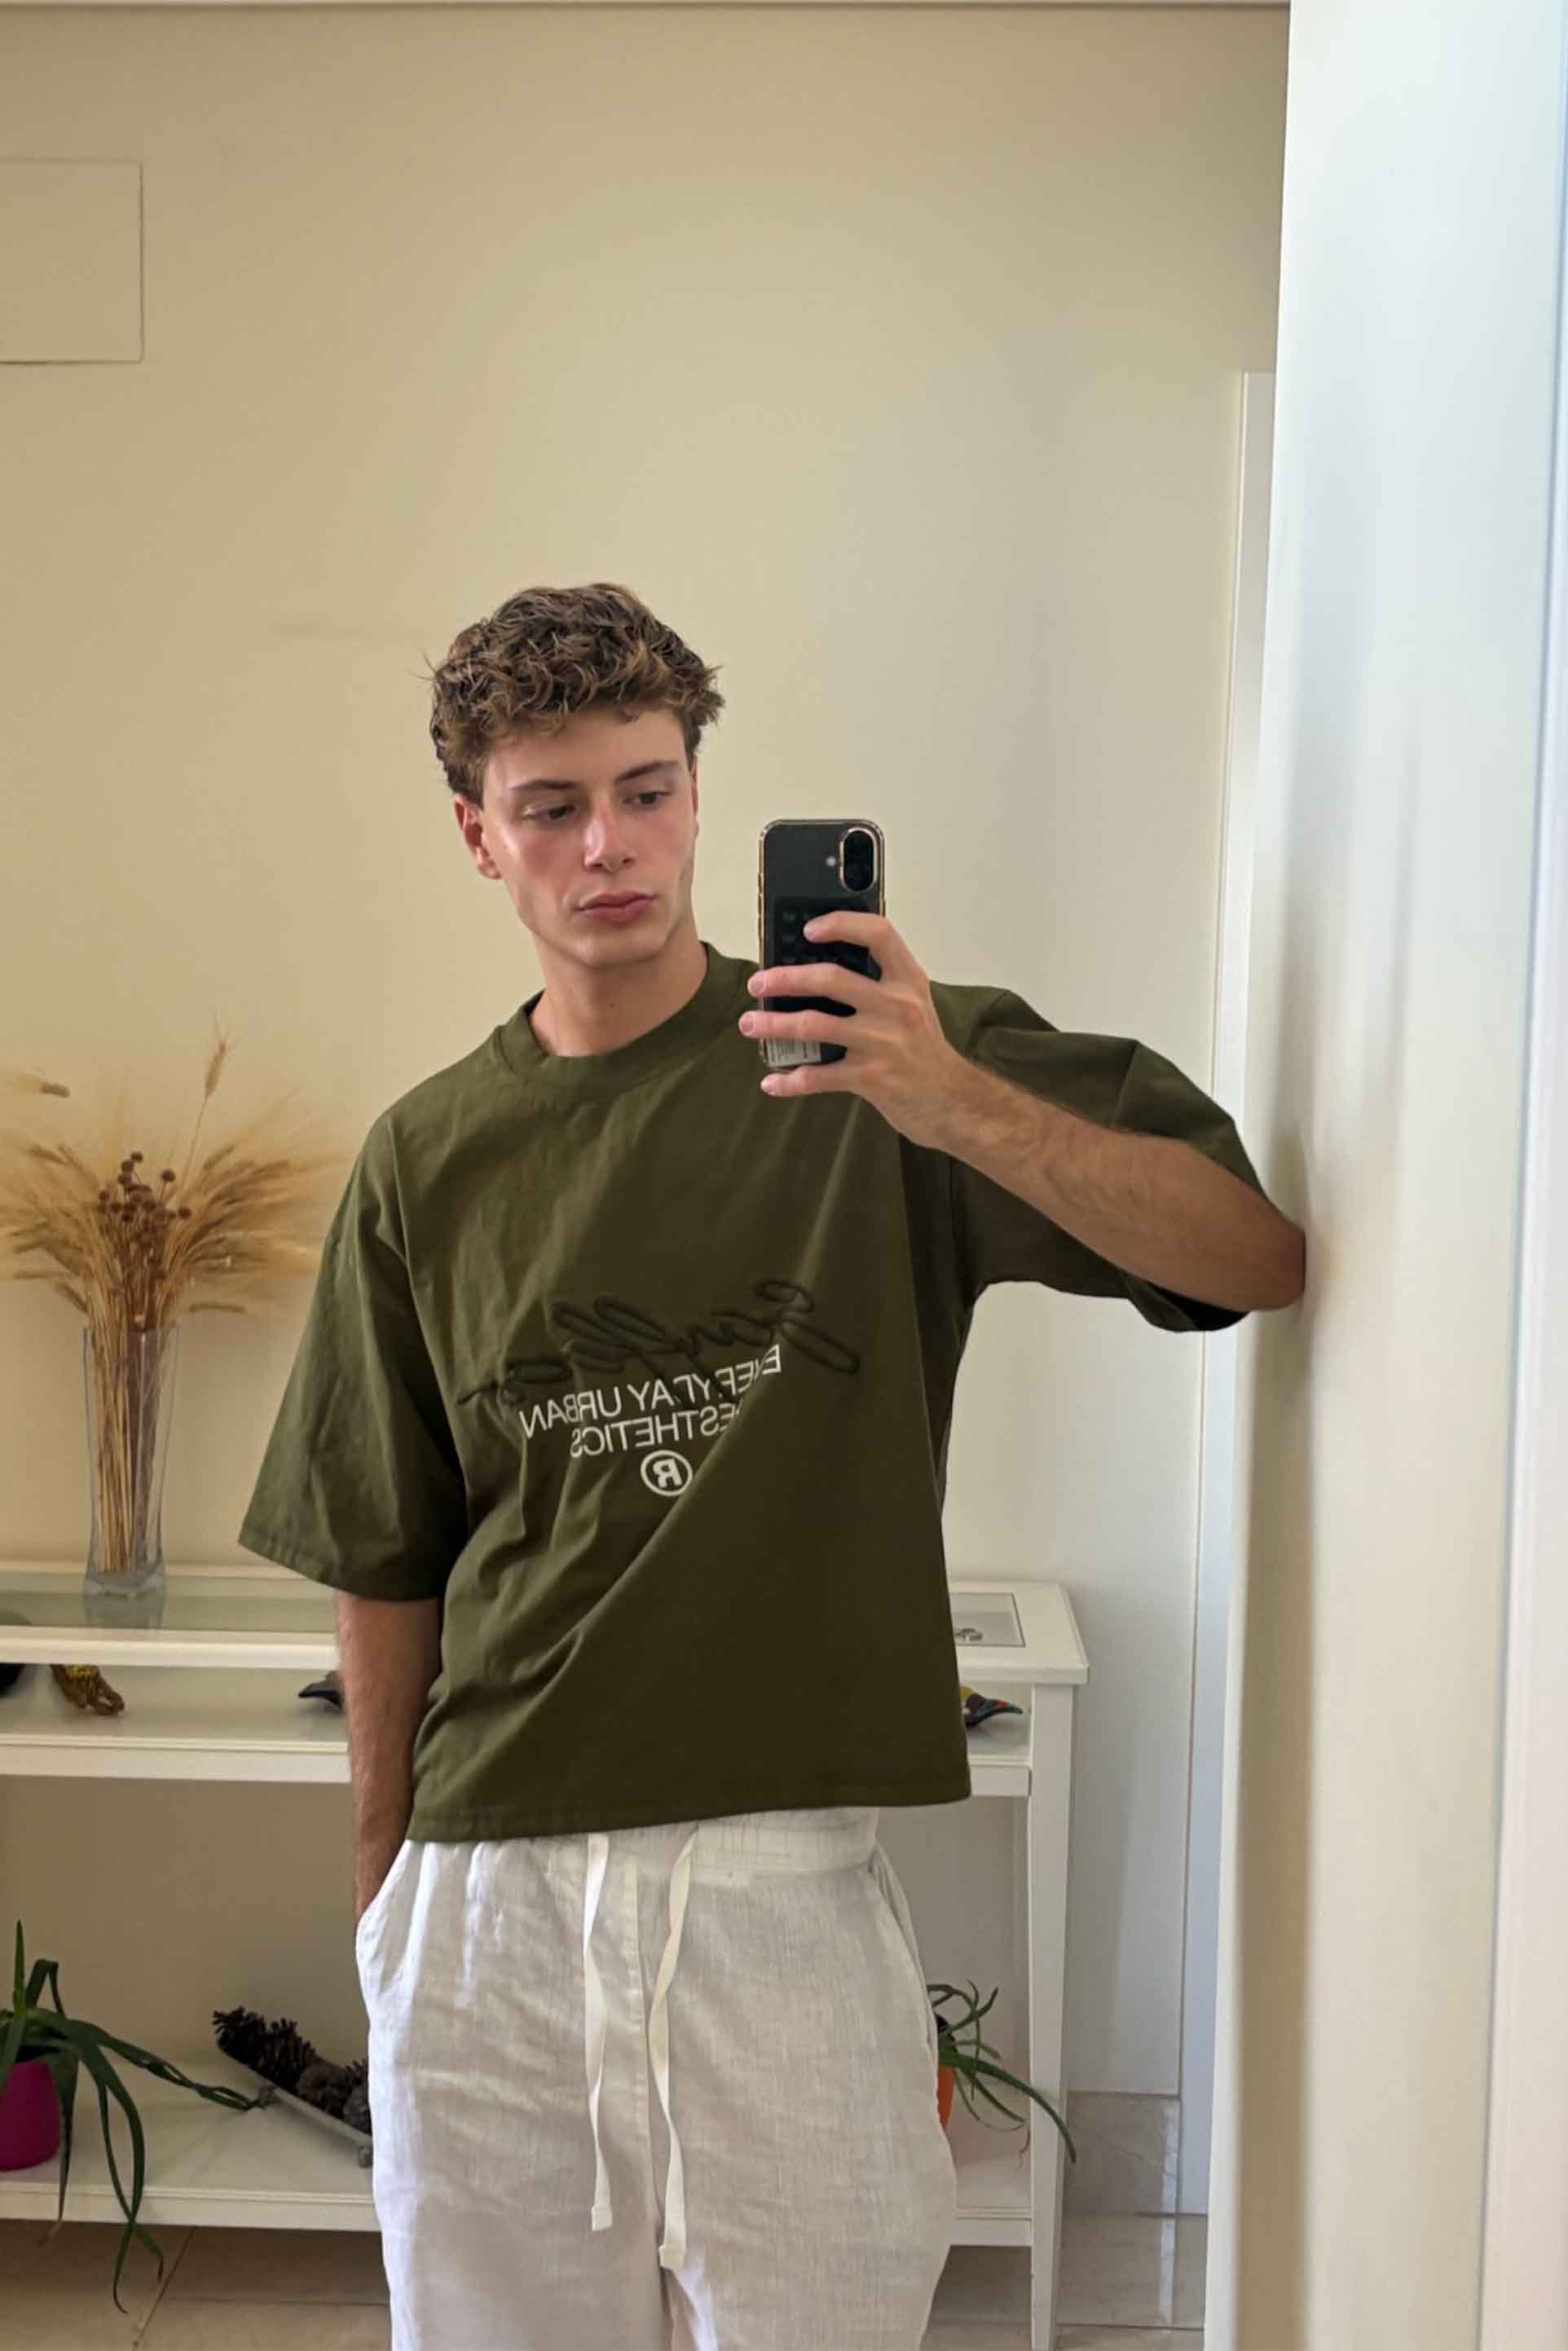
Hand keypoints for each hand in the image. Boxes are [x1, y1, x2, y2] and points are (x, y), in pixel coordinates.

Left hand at [740, 910, 971, 1151]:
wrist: (951, 1100)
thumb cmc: (924, 1050)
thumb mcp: (913, 1004)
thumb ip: (880, 983)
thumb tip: (819, 969)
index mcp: (908, 980)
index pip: (878, 934)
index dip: (841, 924)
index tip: (808, 929)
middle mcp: (897, 1006)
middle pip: (831, 979)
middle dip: (785, 979)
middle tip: (758, 983)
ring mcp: (883, 1042)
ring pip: (814, 1025)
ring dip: (774, 1025)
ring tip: (750, 1024)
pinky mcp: (872, 1077)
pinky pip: (819, 1076)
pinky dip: (790, 1080)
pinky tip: (772, 1081)